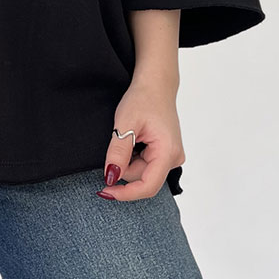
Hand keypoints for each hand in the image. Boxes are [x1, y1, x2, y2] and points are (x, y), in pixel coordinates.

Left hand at [96, 78, 184, 200]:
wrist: (155, 85)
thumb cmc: (142, 99)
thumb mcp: (125, 123)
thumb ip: (118, 152)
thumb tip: (111, 177)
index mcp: (168, 152)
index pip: (147, 186)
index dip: (125, 193)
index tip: (105, 191)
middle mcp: (174, 158)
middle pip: (142, 178)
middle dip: (124, 166)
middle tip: (116, 140)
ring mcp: (171, 156)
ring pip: (142, 172)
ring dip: (128, 160)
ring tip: (127, 135)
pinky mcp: (166, 153)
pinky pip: (146, 164)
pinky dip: (134, 156)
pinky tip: (133, 139)